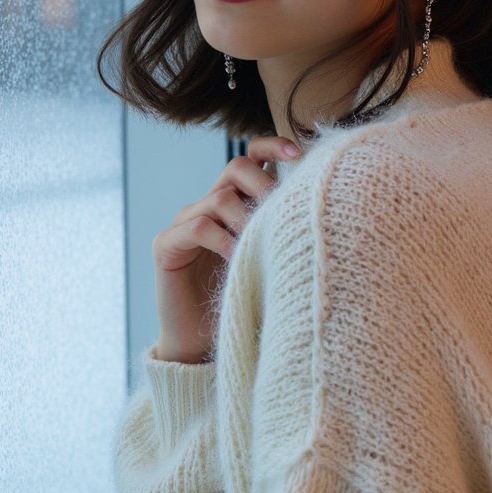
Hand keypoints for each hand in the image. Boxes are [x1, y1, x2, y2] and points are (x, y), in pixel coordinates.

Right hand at [152, 136, 300, 362]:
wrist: (200, 346)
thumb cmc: (245, 301)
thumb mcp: (271, 259)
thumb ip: (284, 231)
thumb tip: (325, 207)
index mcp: (237, 202)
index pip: (253, 155)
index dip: (274, 146)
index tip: (300, 153)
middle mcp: (209, 205)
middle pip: (238, 166)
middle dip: (265, 185)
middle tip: (281, 214)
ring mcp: (185, 222)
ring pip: (220, 197)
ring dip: (247, 219)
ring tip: (262, 244)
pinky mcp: (166, 245)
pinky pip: (197, 227)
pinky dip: (222, 240)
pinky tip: (238, 258)